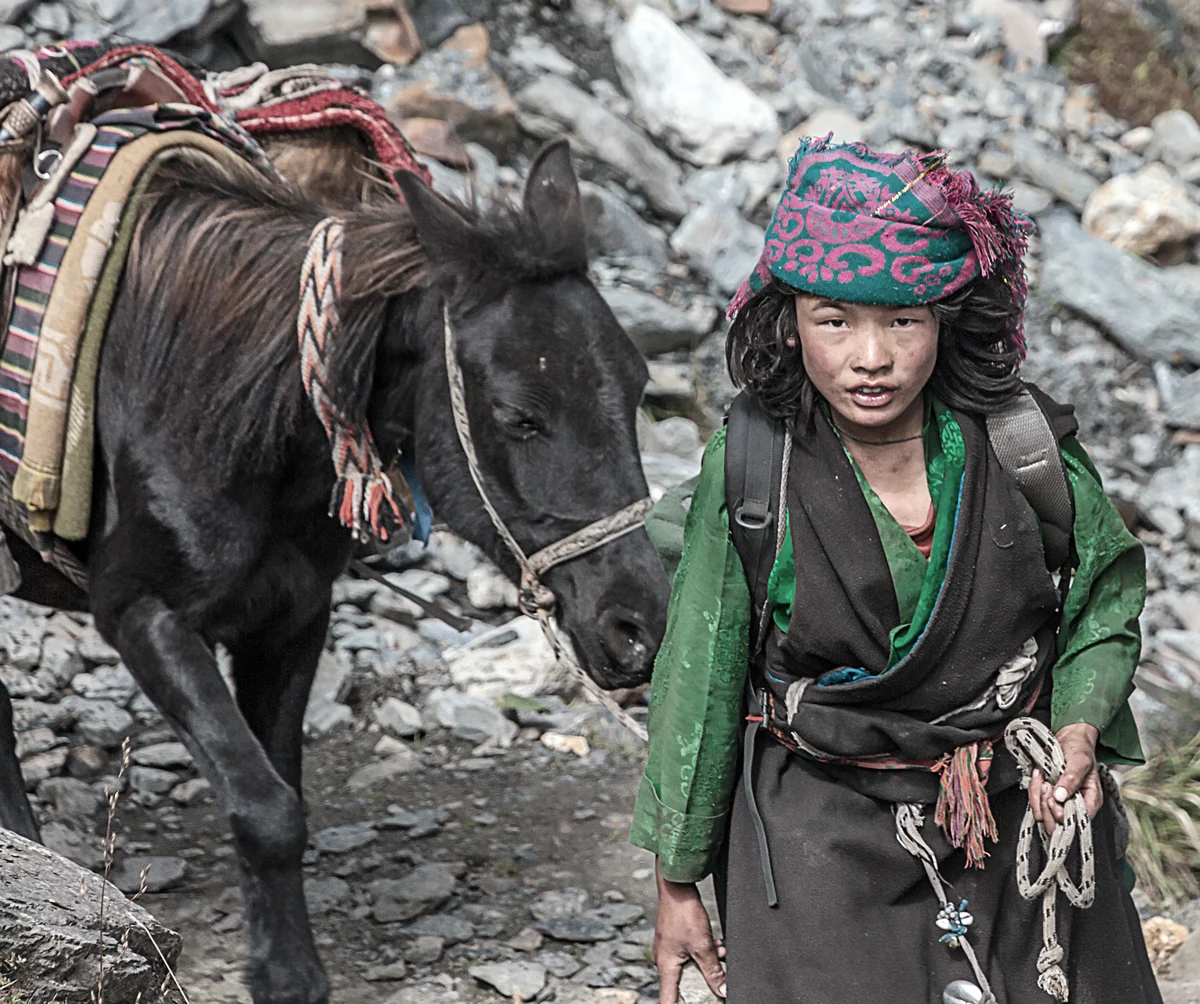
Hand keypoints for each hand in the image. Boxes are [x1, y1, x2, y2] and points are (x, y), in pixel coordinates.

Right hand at [653, 862, 725, 1002]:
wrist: (677, 887)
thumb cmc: (683, 913)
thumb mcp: (703, 946)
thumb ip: (713, 971)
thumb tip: (722, 990)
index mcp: (666, 967)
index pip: (668, 1000)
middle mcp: (663, 960)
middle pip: (682, 984)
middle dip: (702, 981)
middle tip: (715, 977)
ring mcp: (667, 949)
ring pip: (689, 966)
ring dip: (705, 963)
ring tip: (719, 953)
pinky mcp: (673, 939)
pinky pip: (689, 953)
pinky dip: (702, 952)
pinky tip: (715, 944)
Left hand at [1028, 723, 1102, 835]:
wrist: (1068, 737)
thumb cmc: (1079, 749)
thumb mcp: (1079, 761)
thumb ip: (1071, 778)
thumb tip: (1061, 797)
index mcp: (1090, 801)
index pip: (1076, 822)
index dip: (1062, 814)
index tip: (1054, 797)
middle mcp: (1075, 805)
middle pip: (1057, 824)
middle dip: (1047, 805)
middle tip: (1047, 785)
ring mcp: (1059, 802)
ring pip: (1043, 815)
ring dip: (1038, 796)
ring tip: (1043, 778)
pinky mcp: (1047, 796)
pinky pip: (1034, 802)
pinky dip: (1032, 789)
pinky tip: (1038, 776)